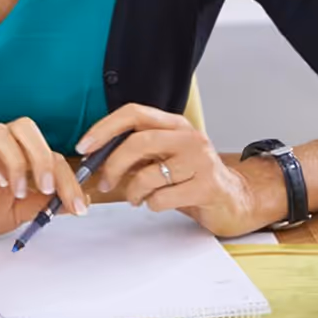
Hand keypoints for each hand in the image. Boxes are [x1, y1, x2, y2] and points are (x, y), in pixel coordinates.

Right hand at [0, 117, 90, 243]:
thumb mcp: (21, 212)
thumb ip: (46, 205)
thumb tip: (80, 203)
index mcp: (22, 155)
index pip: (52, 155)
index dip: (69, 180)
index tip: (79, 205)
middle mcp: (2, 146)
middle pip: (26, 128)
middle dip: (42, 157)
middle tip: (46, 187)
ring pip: (0, 132)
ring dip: (15, 161)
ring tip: (17, 191)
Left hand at [80, 104, 275, 238]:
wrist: (233, 199)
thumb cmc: (192, 178)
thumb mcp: (165, 157)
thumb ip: (138, 151)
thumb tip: (96, 154)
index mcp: (175, 125)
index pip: (134, 113)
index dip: (105, 128)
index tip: (85, 146)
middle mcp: (189, 137)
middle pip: (139, 142)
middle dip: (113, 165)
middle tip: (105, 182)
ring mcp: (201, 161)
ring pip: (148, 175)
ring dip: (133, 192)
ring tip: (137, 198)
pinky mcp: (206, 187)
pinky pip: (162, 198)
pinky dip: (151, 205)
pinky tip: (159, 203)